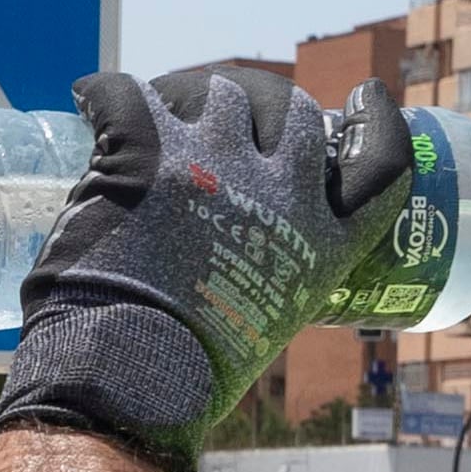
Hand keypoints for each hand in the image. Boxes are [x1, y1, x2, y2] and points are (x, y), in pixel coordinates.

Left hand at [0, 72, 415, 465]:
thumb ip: (272, 274)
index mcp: (321, 244)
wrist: (123, 378)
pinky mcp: (147, 149)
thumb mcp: (267, 326)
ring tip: (162, 118)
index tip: (366, 100)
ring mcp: (215, 161)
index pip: (380, 166)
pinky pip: (123, 93)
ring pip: (219, 93)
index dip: (379, 126)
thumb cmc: (186, 376)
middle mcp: (280, 192)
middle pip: (294, 113)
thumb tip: (242, 252)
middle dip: (267, 107)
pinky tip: (90, 101)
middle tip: (232, 117)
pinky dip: (101, 96)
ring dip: (192, 100)